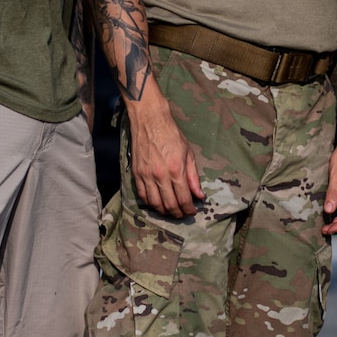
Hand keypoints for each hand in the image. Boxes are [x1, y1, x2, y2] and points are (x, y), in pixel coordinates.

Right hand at [130, 102, 202, 217]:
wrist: (149, 120)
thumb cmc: (171, 134)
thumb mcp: (188, 153)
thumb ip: (193, 177)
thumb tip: (199, 195)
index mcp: (175, 170)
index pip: (183, 198)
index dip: (189, 209)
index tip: (192, 212)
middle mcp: (160, 175)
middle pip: (169, 204)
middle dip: (178, 213)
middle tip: (183, 215)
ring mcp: (146, 175)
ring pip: (154, 203)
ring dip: (164, 211)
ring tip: (171, 211)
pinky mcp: (137, 173)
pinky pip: (142, 195)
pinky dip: (150, 203)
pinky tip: (157, 203)